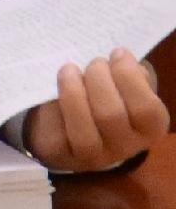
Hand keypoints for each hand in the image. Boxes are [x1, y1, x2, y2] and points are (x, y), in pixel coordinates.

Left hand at [20, 49, 168, 172]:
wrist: (71, 128)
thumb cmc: (106, 99)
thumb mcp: (126, 87)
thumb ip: (133, 76)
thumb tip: (126, 62)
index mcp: (149, 128)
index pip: (147, 110)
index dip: (130, 78)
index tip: (117, 53)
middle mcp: (126, 146)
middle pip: (111, 115)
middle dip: (98, 79)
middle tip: (94, 63)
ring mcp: (95, 155)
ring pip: (85, 128)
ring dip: (74, 91)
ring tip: (70, 70)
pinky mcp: (64, 155)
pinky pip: (61, 132)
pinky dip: (58, 103)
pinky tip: (59, 85)